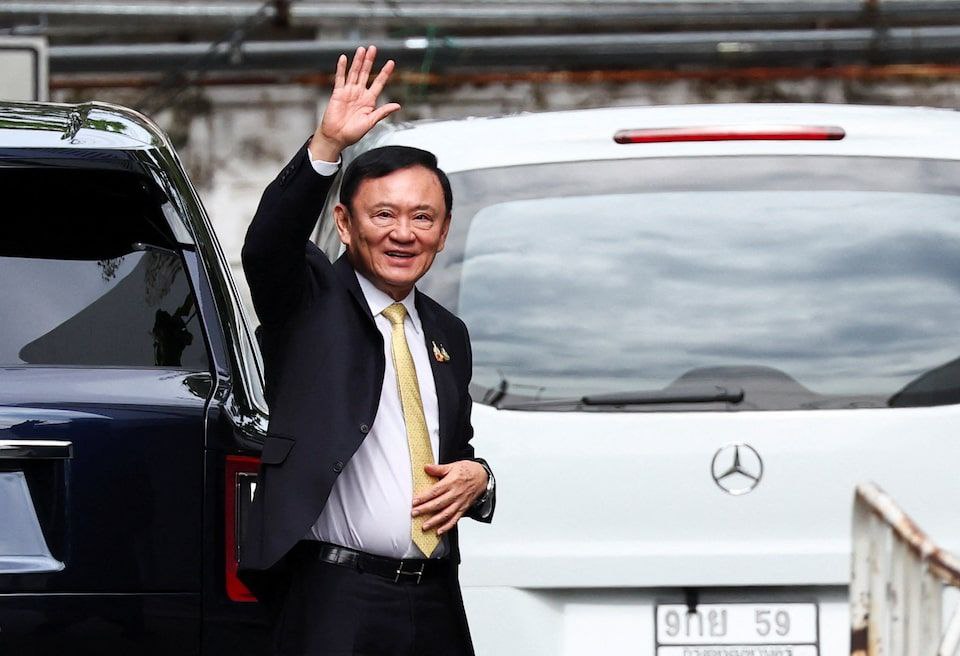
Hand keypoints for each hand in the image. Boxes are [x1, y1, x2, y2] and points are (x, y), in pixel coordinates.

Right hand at [310, 45, 400, 160]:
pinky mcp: (338, 93)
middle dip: (370, 61)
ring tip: (362, 50)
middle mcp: (359, 94)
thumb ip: (383, 112)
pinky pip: (340, 78)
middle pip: (366, 73)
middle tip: (374, 48)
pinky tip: (344, 59)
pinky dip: (342, 68)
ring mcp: (349, 92)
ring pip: (354, 73)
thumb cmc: (353, 133)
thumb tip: (397, 106)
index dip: (384, 73)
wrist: (337, 137)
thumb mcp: (371, 122)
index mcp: (369, 101)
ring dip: (358, 61)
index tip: (391, 63)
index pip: (378, 83)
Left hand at [412, 460, 488, 535]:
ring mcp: (459, 503)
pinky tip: (439, 531)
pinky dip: (447, 526)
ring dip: (434, 521)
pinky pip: (455, 519)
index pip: (435, 491)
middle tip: (414, 513)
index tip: (414, 501)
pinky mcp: (463, 509)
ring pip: (446, 514)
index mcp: (451, 482)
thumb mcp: (453, 466)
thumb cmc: (467, 471)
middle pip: (438, 504)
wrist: (482, 477)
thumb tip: (426, 467)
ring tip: (424, 526)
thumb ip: (438, 469)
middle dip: (425, 509)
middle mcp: (455, 494)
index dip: (424, 497)